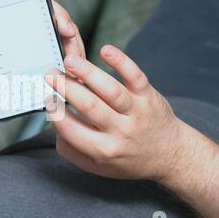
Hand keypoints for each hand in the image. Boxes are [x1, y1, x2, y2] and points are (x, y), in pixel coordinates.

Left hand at [0, 0, 84, 79]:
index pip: (40, 7)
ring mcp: (35, 49)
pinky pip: (60, 67)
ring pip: (65, 47)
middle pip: (59, 28)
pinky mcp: (39, 67)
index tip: (65, 29)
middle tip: (73, 62)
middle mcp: (25, 32)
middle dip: (72, 42)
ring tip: (75, 78)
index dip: (57, 14)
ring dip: (74, 61)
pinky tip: (71, 87)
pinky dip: (68, 75)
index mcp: (7, 22)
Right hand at [46, 45, 190, 181]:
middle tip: (50, 75)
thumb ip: (72, 151)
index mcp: (104, 150)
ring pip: (110, 90)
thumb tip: (55, 127)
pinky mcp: (149, 96)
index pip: (72, 129)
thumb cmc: (129, 158)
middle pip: (90, 106)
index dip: (55, 113)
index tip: (48, 99)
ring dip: (88, 73)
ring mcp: (137, 112)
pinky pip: (135, 77)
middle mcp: (121, 131)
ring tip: (69, 61)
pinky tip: (105, 50)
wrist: (170, 155)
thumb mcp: (98, 167)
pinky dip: (121, 62)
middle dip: (67, 88)